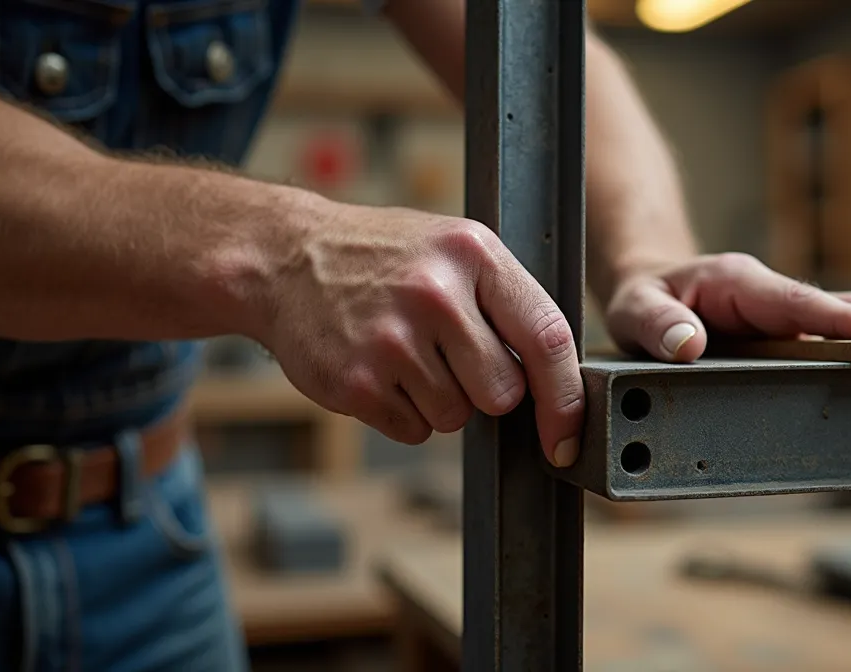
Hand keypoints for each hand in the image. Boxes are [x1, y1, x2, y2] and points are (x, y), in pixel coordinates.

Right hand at [249, 198, 582, 465]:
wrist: (283, 258)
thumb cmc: (384, 258)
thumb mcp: (453, 249)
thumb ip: (506, 302)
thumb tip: (558, 382)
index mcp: (473, 254)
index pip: (548, 338)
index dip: (566, 399)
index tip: (568, 436)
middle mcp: (436, 295)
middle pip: (503, 393)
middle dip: (484, 389)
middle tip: (447, 354)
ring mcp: (392, 341)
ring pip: (456, 416)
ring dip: (437, 399)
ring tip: (403, 350)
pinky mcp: (357, 383)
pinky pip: (414, 430)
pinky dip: (402, 412)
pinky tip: (378, 367)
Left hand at [604, 253, 850, 361]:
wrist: (650, 289)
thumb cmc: (644, 298)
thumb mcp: (633, 309)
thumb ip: (656, 325)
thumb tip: (687, 344)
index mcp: (740, 283)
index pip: (795, 303)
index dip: (838, 319)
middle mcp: (774, 293)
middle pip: (841, 306)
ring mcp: (788, 313)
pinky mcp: (793, 332)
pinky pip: (841, 334)